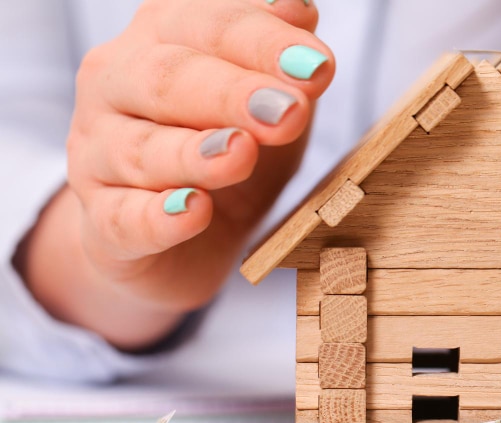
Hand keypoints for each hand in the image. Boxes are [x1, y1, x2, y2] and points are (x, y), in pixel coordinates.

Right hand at [18, 0, 333, 349]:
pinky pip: (123, 219)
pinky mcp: (103, 224)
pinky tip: (194, 211)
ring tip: (240, 155)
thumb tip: (299, 8)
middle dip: (231, 93)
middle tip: (288, 112)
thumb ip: (284, 61)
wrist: (184, 239)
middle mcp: (117, 85)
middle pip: (166, 78)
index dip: (264, 42)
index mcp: (162, 37)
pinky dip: (159, 216)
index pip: (209, 24)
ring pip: (139, 150)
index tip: (319, 66)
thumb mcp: (273, 100)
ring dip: (193, 153)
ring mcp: (99, 157)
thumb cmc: (233, 149)